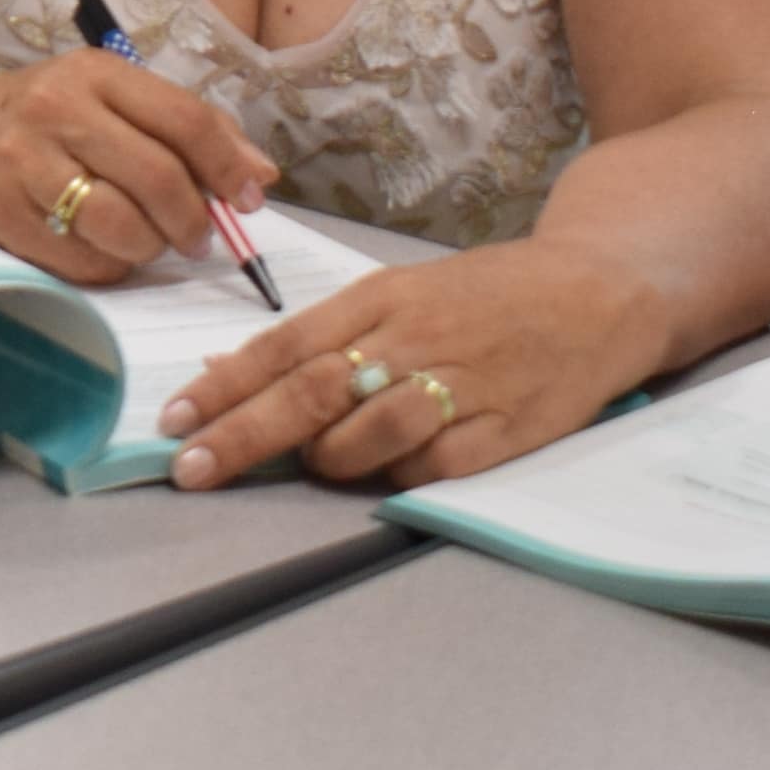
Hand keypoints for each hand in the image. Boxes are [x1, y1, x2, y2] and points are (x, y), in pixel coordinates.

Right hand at [0, 52, 271, 289]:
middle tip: (197, 237)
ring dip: (150, 247)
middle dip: (192, 221)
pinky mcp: (3, 212)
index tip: (249, 198)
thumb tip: (260, 175)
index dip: (228, 167)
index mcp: (95, 72)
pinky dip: (108, 266)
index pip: (185, 119)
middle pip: (159, 177)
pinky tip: (101, 248)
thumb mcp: (107, 99)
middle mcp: (57, 108)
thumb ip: (184, 128)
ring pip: (123, 225)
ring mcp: (24, 161)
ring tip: (146, 241)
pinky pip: (83, 261)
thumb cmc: (42, 119)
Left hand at [157, 238, 665, 493]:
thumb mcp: (398, 294)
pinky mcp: (506, 430)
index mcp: (379, 298)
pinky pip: (433, 467)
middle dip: (241, 435)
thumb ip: (321, 336)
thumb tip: (225, 369)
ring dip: (325, 459)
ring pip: (368, 434)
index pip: (283, 345)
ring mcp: (460, 384)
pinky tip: (386, 474)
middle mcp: (412, 337)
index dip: (224, 387)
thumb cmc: (483, 296)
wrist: (597, 293)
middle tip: (190, 469)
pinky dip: (398, 476)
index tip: (172, 422)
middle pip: (310, 391)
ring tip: (311, 466)